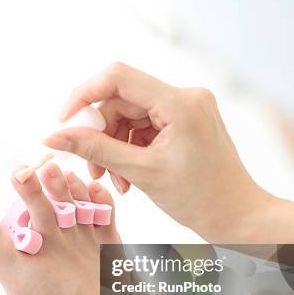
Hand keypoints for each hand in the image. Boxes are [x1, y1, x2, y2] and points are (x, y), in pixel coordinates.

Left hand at [0, 165, 250, 294]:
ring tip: (72, 175)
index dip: (20, 194)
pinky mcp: (111, 251)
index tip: (21, 173)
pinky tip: (98, 191)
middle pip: (50, 209)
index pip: (19, 218)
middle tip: (50, 168)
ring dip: (74, 191)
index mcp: (29, 261)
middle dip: (49, 187)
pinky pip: (104, 219)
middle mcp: (56, 255)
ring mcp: (85, 250)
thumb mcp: (21, 278)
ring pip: (77, 209)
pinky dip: (101, 203)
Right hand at [44, 62, 266, 241]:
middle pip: (122, 100)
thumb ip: (96, 150)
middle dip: (101, 133)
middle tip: (91, 167)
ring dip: (114, 146)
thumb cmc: (202, 198)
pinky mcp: (185, 122)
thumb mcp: (142, 172)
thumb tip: (55, 137)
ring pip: (130, 116)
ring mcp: (187, 108)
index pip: (118, 77)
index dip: (84, 95)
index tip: (66, 123)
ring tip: (114, 180)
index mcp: (180, 102)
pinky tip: (128, 177)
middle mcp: (185, 97)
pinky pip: (145, 127)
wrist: (238, 217)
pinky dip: (130, 150)